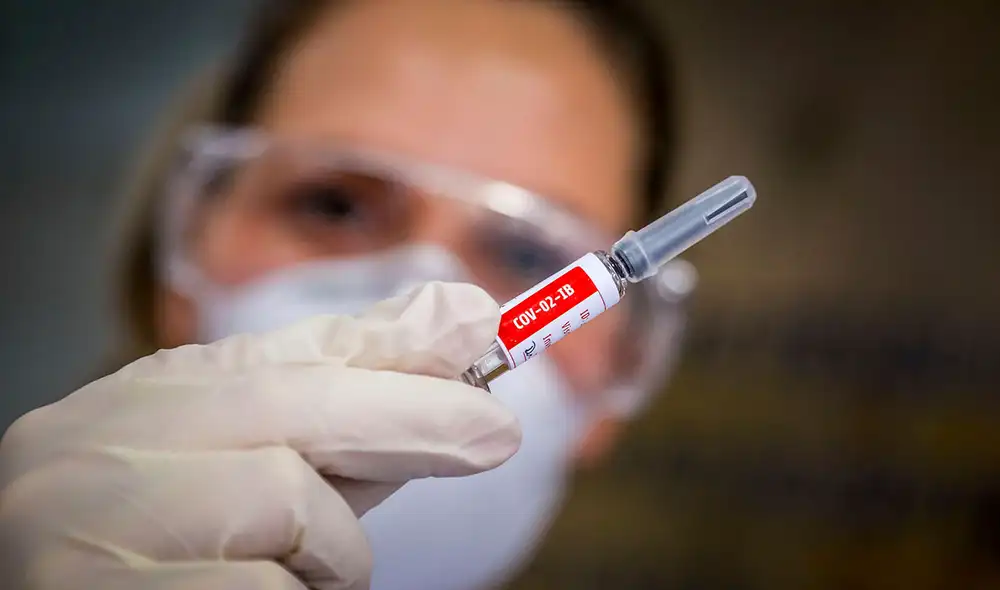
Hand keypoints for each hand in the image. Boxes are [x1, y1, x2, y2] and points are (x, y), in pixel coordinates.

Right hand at [0, 282, 520, 589]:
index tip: (477, 320)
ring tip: (301, 574)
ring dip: (333, 548)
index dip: (390, 338)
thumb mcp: (239, 474)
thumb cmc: (161, 553)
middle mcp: (98, 440)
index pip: (282, 351)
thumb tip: (449, 342)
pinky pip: (263, 585)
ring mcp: (87, 515)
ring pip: (286, 492)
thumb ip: (334, 422)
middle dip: (411, 413)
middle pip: (292, 401)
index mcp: (136, 402)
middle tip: (497, 431)